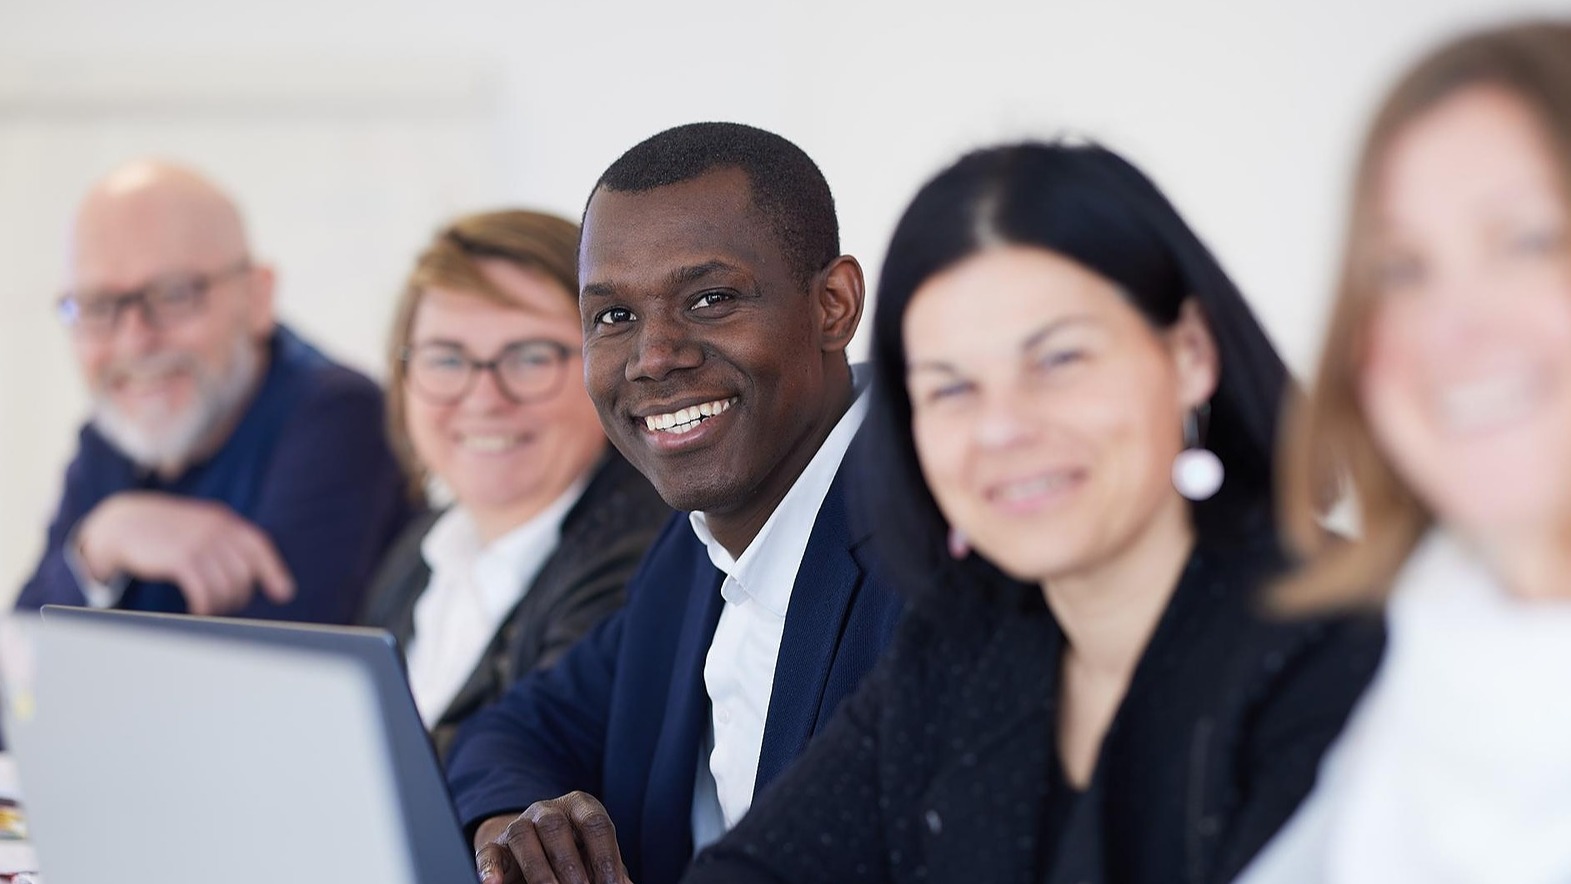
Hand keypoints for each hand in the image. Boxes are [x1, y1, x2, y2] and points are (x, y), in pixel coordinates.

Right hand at [76, 491, 294, 614]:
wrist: (122, 522)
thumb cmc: (165, 530)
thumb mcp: (198, 525)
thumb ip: (224, 542)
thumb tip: (251, 571)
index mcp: (223, 519)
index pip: (258, 546)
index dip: (274, 571)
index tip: (284, 593)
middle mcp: (216, 529)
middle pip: (244, 572)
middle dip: (239, 595)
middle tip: (227, 605)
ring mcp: (199, 543)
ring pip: (227, 586)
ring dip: (221, 604)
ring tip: (209, 607)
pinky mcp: (180, 559)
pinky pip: (204, 592)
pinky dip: (204, 606)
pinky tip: (196, 610)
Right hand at [474, 792, 631, 883]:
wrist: (538, 850)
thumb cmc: (578, 855)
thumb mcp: (596, 858)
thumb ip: (609, 870)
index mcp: (581, 807)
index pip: (596, 824)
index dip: (606, 857)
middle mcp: (549, 810)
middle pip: (556, 827)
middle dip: (570, 865)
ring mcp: (519, 824)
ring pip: (522, 835)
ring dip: (539, 870)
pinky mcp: (495, 846)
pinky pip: (488, 853)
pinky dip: (489, 870)